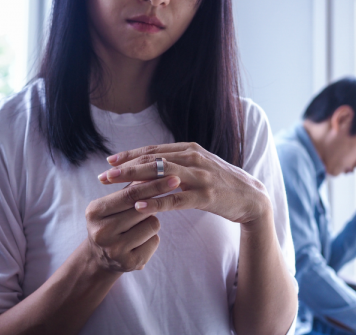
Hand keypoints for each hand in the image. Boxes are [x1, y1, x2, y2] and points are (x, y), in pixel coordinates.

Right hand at [85, 176, 180, 272]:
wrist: (101, 257)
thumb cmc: (113, 221)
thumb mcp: (115, 204)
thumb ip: (133, 187)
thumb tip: (158, 166)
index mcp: (95, 211)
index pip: (130, 194)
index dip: (154, 184)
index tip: (175, 177)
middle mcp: (101, 232)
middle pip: (143, 209)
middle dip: (155, 201)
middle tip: (168, 191)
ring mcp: (114, 250)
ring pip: (153, 224)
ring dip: (153, 221)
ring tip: (139, 226)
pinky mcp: (129, 264)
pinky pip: (155, 241)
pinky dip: (153, 237)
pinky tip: (140, 241)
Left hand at [98, 142, 270, 225]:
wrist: (251, 197)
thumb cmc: (221, 181)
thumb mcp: (200, 165)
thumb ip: (178, 162)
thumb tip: (151, 166)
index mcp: (190, 149)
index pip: (153, 150)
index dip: (130, 155)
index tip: (109, 161)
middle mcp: (193, 158)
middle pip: (153, 160)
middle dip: (125, 167)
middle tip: (104, 174)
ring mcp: (200, 177)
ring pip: (162, 176)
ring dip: (135, 180)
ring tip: (114, 186)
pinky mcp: (206, 196)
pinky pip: (177, 199)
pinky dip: (157, 202)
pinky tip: (140, 205)